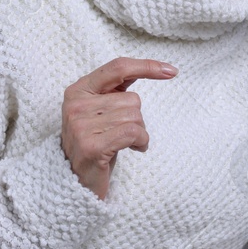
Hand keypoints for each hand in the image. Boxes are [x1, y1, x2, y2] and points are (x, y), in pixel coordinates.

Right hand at [60, 57, 176, 198]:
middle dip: (137, 119)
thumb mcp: (102, 111)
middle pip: (132, 99)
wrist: (76, 182)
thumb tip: (151, 68)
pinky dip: (141, 142)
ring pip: (135, 116)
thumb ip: (116, 90)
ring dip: (139, 133)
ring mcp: (81, 125)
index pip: (117, 67)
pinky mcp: (92, 146)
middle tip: (122, 135)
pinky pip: (133, 133)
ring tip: (124, 144)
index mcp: (78, 90)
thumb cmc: (96, 143)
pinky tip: (133, 149)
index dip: (147, 66)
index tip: (171, 71)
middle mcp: (76, 104)